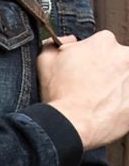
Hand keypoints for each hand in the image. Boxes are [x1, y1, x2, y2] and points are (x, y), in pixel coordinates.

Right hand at [37, 30, 128, 149]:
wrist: (73, 124)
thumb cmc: (61, 94)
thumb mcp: (45, 62)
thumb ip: (54, 44)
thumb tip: (68, 41)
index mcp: (104, 42)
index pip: (100, 45)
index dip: (89, 59)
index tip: (82, 72)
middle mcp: (125, 55)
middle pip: (117, 60)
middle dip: (106, 71)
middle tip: (90, 88)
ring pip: (124, 79)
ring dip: (116, 86)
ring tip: (98, 101)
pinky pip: (127, 98)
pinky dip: (121, 102)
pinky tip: (107, 109)